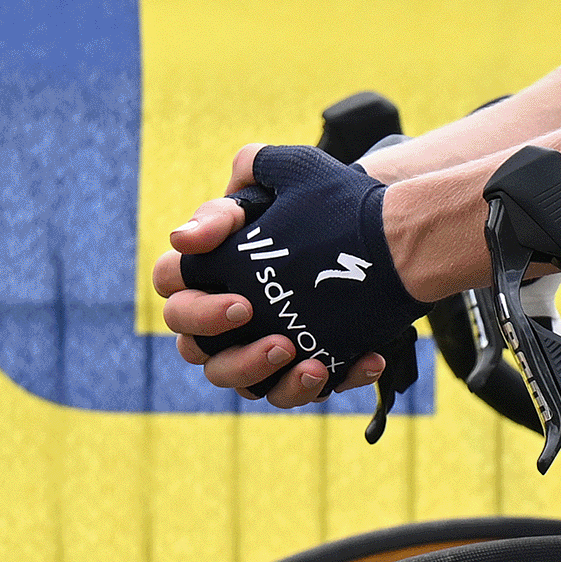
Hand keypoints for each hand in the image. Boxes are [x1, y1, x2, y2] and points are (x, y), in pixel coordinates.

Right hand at [161, 143, 431, 411]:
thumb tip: (187, 236)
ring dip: (271, 378)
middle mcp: (224, 318)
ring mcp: (259, 348)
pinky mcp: (301, 368)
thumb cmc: (328, 206)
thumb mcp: (297, 173)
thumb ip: (249, 170)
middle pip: (197, 352)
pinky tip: (367, 359)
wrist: (388, 234)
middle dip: (235, 353)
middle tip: (278, 341)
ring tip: (310, 364)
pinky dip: (335, 381)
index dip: (196, 304)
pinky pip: (302, 391)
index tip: (242, 301)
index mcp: (209, 270)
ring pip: (244, 385)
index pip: (173, 289)